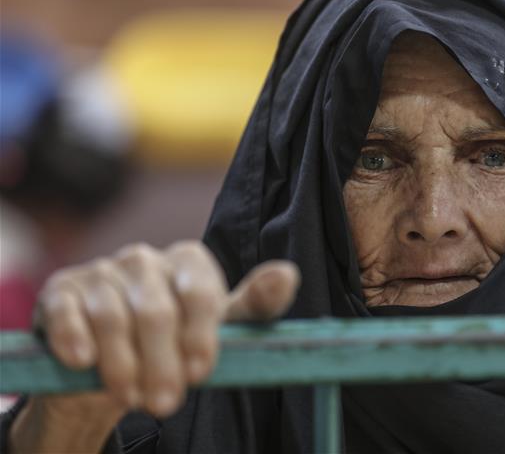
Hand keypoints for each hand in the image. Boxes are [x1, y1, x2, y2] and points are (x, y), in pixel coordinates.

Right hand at [10, 241, 298, 452]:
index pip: (200, 292)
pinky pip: (66, 312)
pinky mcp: (61, 291)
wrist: (113, 360)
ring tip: (131, 398)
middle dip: (162, 362)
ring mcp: (100, 272)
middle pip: (156, 311)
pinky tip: (83, 362)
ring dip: (121, 364)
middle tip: (166, 403)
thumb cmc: (179, 339)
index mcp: (188, 261)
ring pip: (112, 316)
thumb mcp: (221, 327)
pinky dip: (73, 338)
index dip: (200, 335)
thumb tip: (287, 275)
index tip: (200, 374)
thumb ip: (255, 305)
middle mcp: (144, 259)